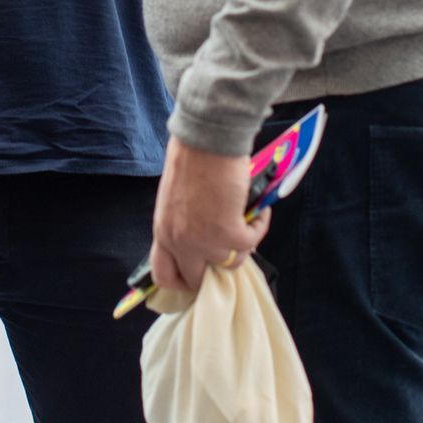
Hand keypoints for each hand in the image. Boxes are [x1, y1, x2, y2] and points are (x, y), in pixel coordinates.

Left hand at [149, 134, 269, 295]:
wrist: (206, 140)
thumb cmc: (191, 158)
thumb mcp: (175, 199)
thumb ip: (182, 222)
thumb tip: (202, 233)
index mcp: (163, 232)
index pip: (164, 275)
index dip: (182, 282)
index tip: (197, 277)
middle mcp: (180, 242)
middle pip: (198, 280)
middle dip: (218, 270)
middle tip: (232, 250)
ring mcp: (205, 241)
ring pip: (231, 263)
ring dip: (243, 245)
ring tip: (247, 221)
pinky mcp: (229, 232)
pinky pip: (250, 243)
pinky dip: (259, 227)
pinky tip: (259, 211)